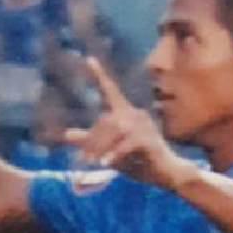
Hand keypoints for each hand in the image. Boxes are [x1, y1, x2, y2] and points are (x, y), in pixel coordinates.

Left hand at [63, 57, 194, 190]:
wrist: (166, 173)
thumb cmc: (138, 161)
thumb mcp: (109, 149)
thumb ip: (89, 140)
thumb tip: (66, 134)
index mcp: (126, 113)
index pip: (111, 91)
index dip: (99, 76)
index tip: (88, 59)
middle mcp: (136, 114)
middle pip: (106, 120)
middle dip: (93, 141)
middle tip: (84, 161)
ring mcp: (144, 125)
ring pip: (115, 131)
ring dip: (101, 148)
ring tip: (93, 164)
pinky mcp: (148, 139)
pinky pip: (126, 144)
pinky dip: (114, 154)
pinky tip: (105, 164)